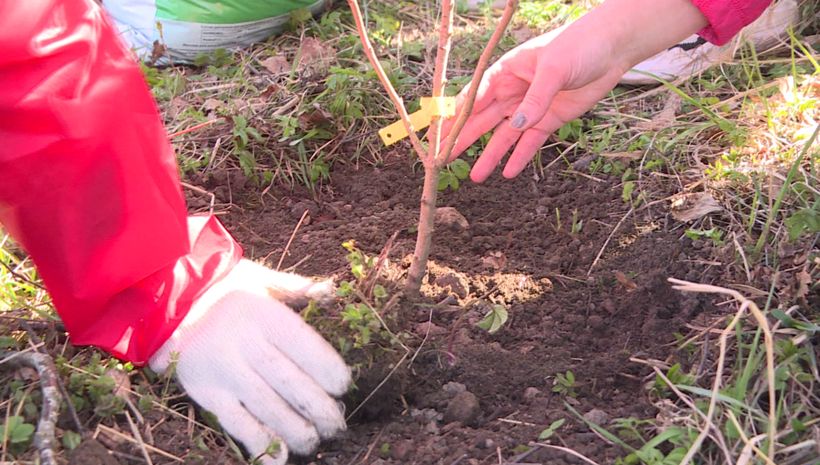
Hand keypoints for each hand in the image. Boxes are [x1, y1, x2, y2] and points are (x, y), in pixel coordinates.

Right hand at [149, 259, 350, 464]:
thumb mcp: (259, 279)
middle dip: (318, 407)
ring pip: (267, 407)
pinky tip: (279, 458)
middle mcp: (243, 342)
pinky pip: (236, 423)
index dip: (327, 369)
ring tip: (313, 441)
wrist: (165, 302)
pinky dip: (259, 444)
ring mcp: (223, 370)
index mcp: (262, 314)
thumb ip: (295, 288)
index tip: (343, 386)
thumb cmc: (223, 289)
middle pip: (289, 381)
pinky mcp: (205, 392)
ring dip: (294, 429)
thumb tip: (329, 290)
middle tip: (336, 424)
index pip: (303, 345)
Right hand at [441, 0, 707, 181]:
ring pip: (504, 136)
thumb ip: (535, 98)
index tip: (442, 133)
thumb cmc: (578, 46)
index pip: (476, 96)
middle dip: (465, 139)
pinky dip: (520, 157)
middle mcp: (514, 91)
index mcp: (507, 71)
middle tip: (446, 159)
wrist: (611, 49)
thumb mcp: (555, 68)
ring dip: (490, 155)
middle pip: (484, 120)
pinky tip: (509, 173)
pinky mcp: (549, 119)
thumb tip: (516, 125)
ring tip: (476, 177)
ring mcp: (531, 107)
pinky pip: (530, 142)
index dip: (458, 115)